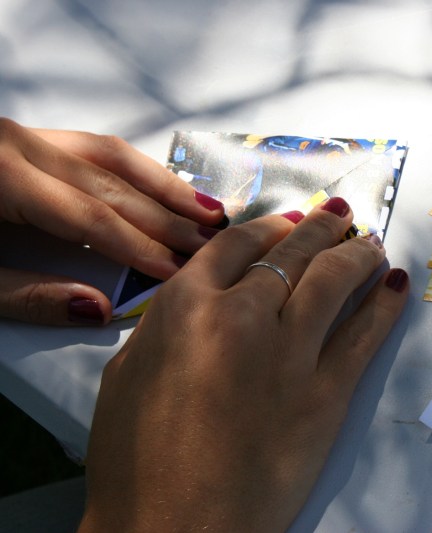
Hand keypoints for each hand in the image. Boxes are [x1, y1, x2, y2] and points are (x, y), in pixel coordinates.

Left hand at [0, 118, 224, 325]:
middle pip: (112, 185)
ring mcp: (24, 137)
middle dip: (167, 217)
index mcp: (1, 176)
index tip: (180, 270)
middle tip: (212, 242)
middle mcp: (19, 145)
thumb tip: (99, 307)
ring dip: (162, 184)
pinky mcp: (25, 140)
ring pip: (111, 155)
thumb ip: (27, 295)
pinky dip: (134, 168)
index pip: (92, 218)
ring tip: (206, 209)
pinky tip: (161, 187)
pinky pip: (93, 148)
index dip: (141, 247)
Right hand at [78, 197, 409, 531]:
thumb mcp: (129, 375)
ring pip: (334, 280)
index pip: (236, 245)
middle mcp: (242, 315)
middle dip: (320, 228)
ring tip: (372, 242)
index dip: (269, 226)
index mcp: (184, 306)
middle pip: (290, 254)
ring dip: (358, 254)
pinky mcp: (328, 392)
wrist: (176, 529)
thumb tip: (202, 297)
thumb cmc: (137, 461)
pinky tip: (395, 284)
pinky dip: (385, 304)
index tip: (289, 220)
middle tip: (341, 215)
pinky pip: (365, 334)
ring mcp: (291, 351)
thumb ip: (168, 325)